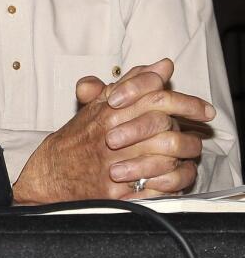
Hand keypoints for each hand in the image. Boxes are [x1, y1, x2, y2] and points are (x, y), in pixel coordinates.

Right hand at [75, 58, 211, 196]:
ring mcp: (113, 164)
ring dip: (181, 161)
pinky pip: (155, 189)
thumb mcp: (101, 103)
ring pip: (165, 160)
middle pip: (165, 129)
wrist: (52, 170)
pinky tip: (172, 181)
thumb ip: (133, 83)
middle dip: (188, 136)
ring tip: (186, 161)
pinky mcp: (114, 191)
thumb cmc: (79, 137)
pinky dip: (169, 186)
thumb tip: (162, 65)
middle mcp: (111, 135)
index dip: (186, 103)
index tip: (205, 110)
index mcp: (109, 112)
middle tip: (198, 139)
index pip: (155, 99)